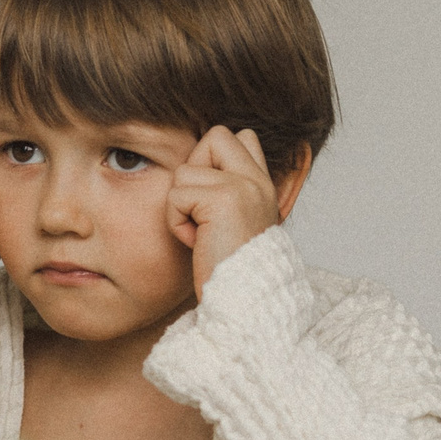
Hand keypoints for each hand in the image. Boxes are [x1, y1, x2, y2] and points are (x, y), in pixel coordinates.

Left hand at [166, 127, 282, 298]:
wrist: (241, 303)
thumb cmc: (228, 272)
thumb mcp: (234, 225)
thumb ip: (226, 191)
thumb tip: (199, 163)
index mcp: (264, 185)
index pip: (241, 137)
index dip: (214, 160)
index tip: (211, 202)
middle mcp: (259, 181)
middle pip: (216, 136)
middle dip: (194, 171)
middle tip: (202, 212)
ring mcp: (244, 186)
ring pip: (185, 170)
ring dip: (181, 206)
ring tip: (201, 234)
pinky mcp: (224, 198)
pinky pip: (176, 195)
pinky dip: (177, 222)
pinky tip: (197, 242)